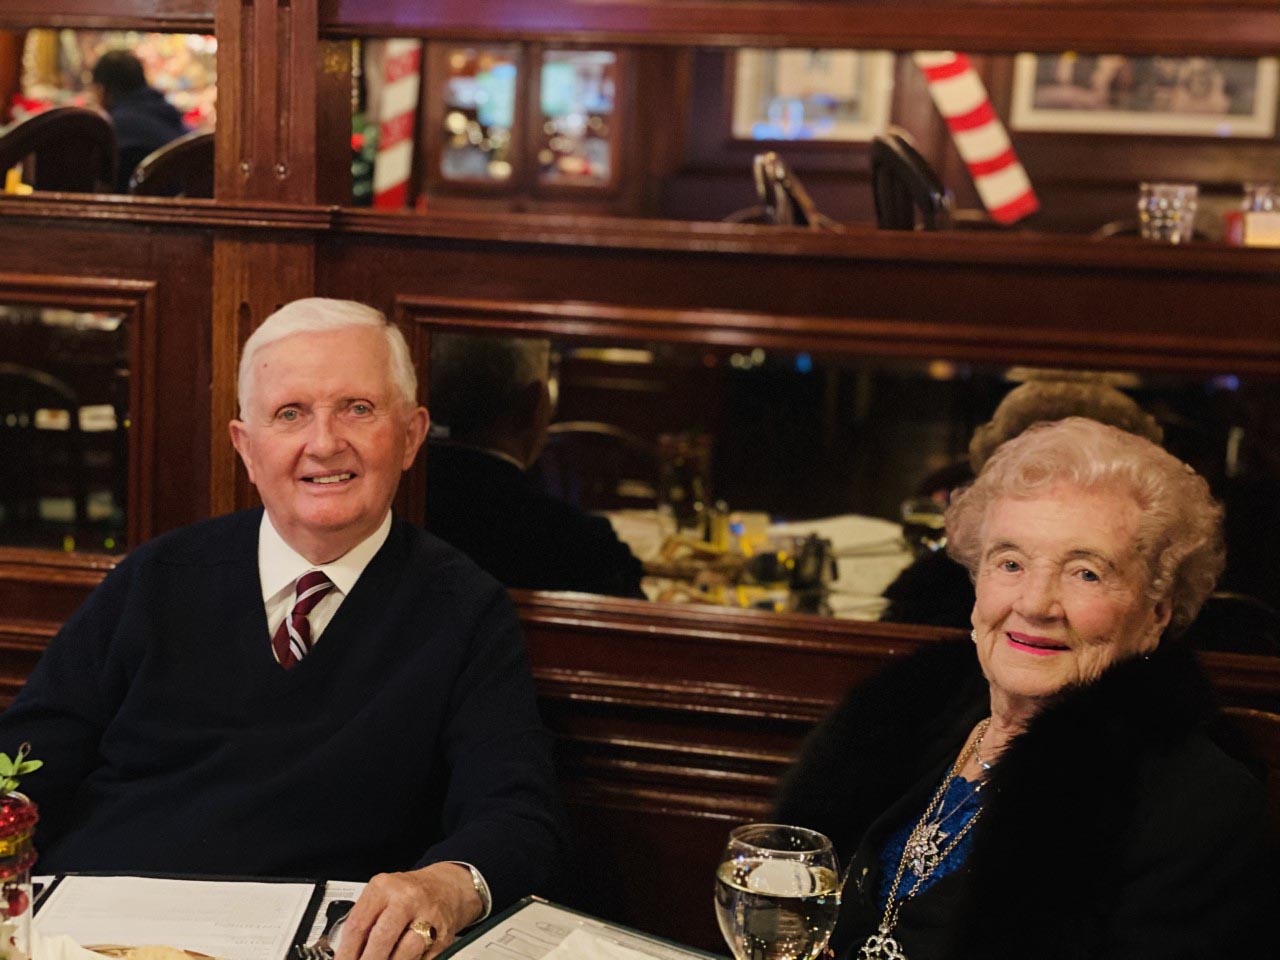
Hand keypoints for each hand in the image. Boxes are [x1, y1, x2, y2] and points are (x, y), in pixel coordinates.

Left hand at [335, 863, 481, 959]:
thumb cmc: (406, 895)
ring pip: (406, 951)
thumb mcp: (381, 897)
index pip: (358, 924)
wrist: (444, 888)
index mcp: (384, 888)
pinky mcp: (443, 935)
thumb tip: (347, 955)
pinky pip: (423, 959)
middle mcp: (407, 899)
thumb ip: (364, 923)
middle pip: (382, 937)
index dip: (346, 952)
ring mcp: (428, 916)